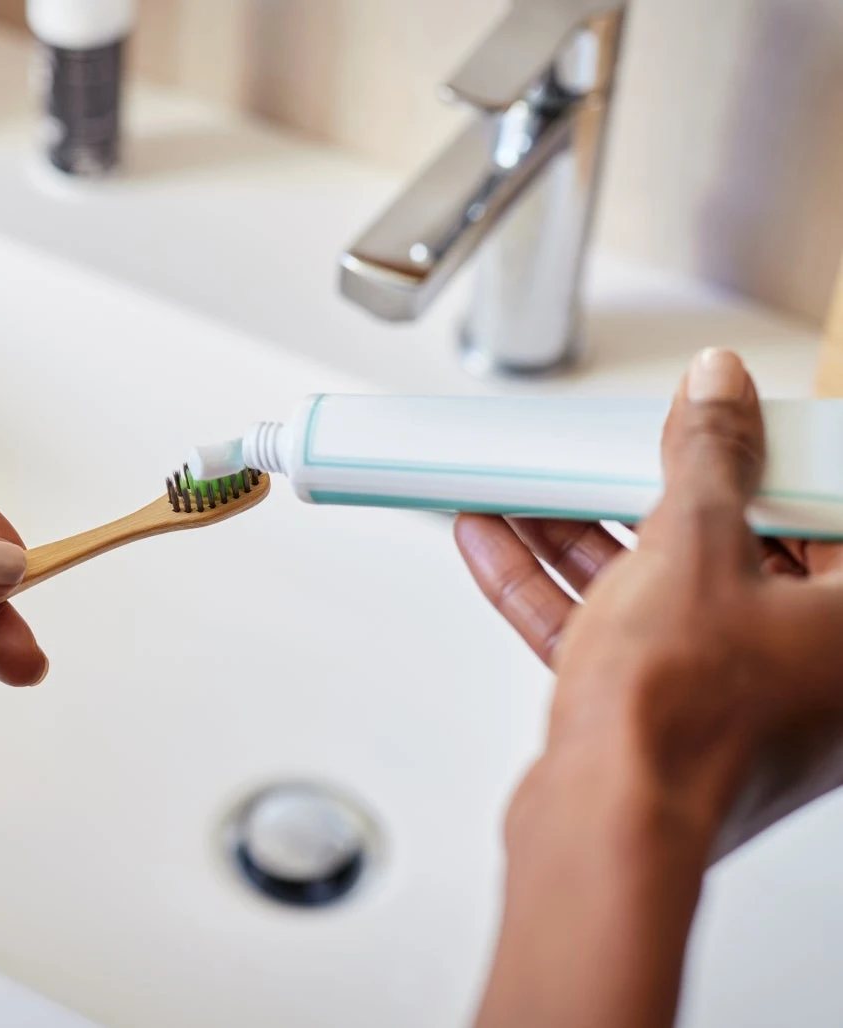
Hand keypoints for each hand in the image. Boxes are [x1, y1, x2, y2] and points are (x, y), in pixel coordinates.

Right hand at [456, 349, 842, 1026]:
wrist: (606, 830)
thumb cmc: (684, 722)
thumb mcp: (693, 546)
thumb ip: (707, 457)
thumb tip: (718, 390)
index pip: (813, 514)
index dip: (757, 461)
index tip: (709, 427)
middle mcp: (801, 669)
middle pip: (721, 551)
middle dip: (638, 495)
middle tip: (601, 454)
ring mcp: (723, 698)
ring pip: (650, 592)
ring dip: (577, 535)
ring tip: (524, 488)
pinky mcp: (653, 719)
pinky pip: (605, 633)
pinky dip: (552, 588)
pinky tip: (497, 542)